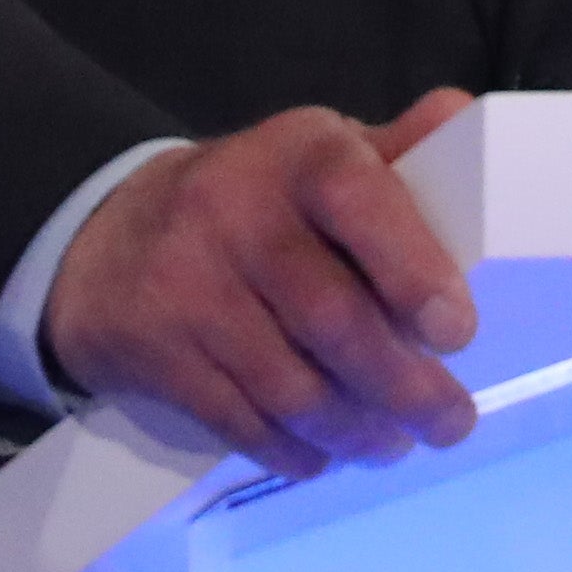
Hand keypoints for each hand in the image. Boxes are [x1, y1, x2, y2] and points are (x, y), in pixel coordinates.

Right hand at [44, 89, 482, 476]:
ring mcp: (187, 285)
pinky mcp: (153, 351)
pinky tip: (322, 457)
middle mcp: (235, 213)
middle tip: (450, 422)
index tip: (458, 335)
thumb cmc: (254, 198)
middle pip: (331, 317)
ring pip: (286, 382)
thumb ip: (393, 151)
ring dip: (353, 428)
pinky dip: (287, 448)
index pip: (359, 201)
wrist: (108, 236)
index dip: (412, 271)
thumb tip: (464, 114)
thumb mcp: (317, 154)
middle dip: (401, 384)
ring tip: (395, 445)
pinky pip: (234, 417)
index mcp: (298, 155)